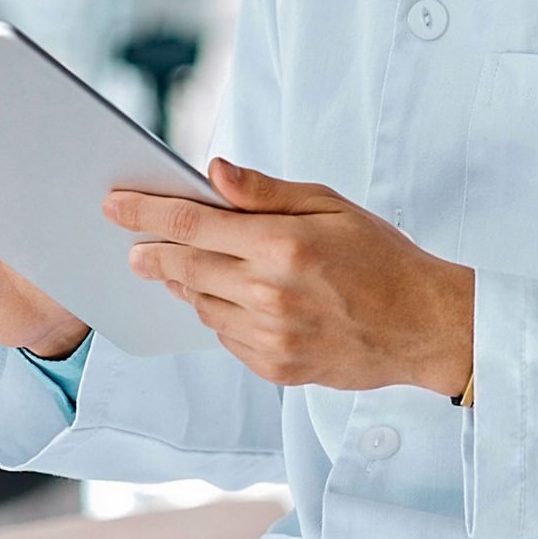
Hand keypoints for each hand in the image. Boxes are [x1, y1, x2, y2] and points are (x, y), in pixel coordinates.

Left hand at [114, 160, 474, 395]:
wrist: (423, 325)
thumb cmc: (381, 256)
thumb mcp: (330, 205)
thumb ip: (265, 191)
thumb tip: (213, 170)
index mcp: (283, 244)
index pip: (193, 224)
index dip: (146, 213)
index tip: (114, 205)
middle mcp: (270, 293)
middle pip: (183, 268)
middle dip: (150, 252)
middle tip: (131, 246)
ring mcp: (271, 336)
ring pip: (200, 305)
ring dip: (184, 284)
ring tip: (181, 268)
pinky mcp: (276, 367)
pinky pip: (224, 337)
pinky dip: (217, 315)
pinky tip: (229, 299)